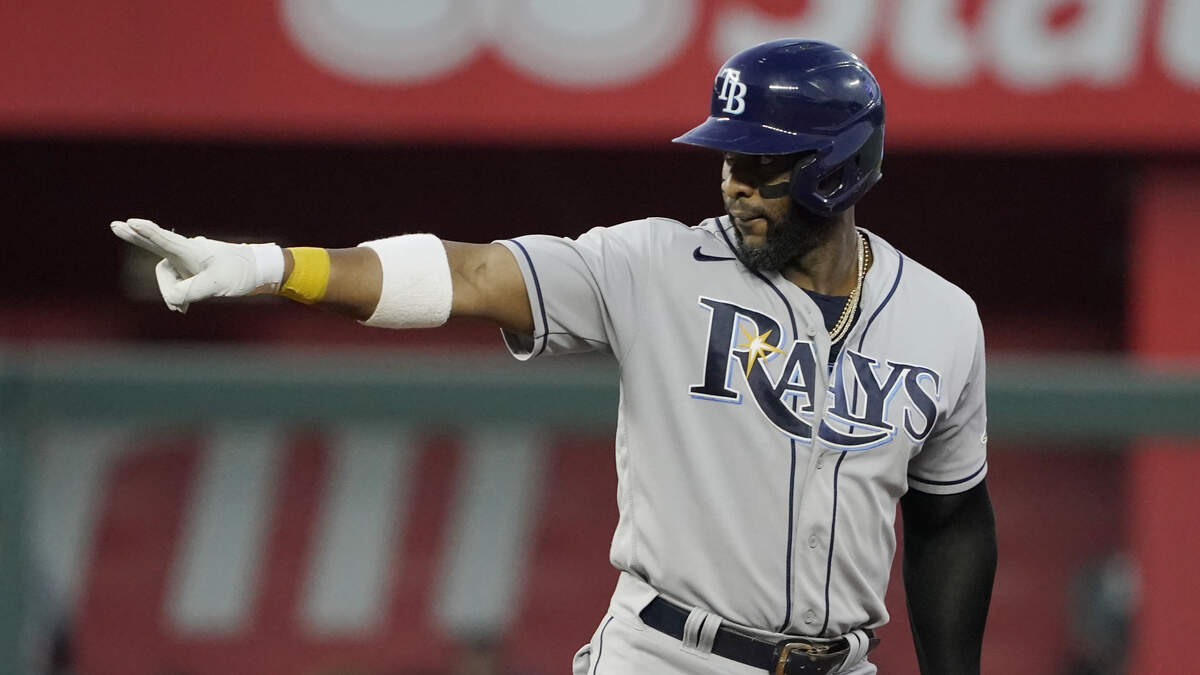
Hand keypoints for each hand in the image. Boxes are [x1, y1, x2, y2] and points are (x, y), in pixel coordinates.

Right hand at [110, 218, 282, 312]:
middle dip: (136, 237)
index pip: (164, 239)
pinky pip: (176, 283)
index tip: (131, 222)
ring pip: (166, 277)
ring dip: (170, 293)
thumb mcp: (215, 286)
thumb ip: (190, 292)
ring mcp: (187, 261)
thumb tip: (173, 300)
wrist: (258, 272)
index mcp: (191, 250)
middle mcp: (185, 252)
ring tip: (182, 310)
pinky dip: (177, 296)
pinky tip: (182, 309)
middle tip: (115, 225)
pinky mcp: (191, 270)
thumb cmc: (238, 273)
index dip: (147, 232)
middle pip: (155, 244)